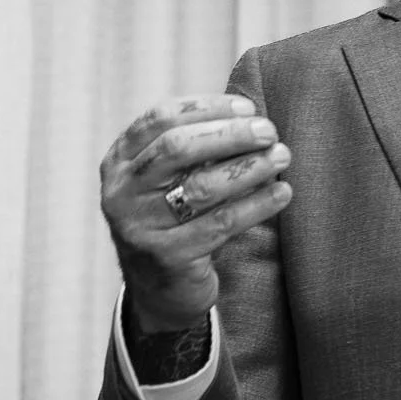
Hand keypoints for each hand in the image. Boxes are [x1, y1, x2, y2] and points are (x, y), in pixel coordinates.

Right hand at [101, 96, 292, 332]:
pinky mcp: (168, 257)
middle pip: (177, 147)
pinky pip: (221, 223)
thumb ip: (192, 147)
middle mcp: (121, 192)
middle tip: (269, 131)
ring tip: (281, 157)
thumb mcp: (166, 180)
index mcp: (119, 162)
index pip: (160, 118)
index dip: (207, 107)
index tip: (248, 108)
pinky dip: (256, 205)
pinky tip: (282, 193)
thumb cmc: (173, 220)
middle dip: (230, 134)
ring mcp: (141, 227)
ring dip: (249, 167)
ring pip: (201, 186)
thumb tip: (249, 113)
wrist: (159, 292)